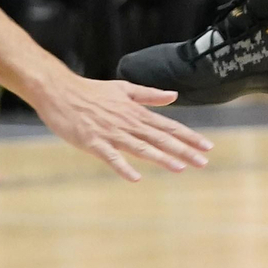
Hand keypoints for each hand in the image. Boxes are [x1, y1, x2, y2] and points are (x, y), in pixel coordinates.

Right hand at [37, 72, 211, 180]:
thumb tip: (174, 96)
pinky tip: (135, 178)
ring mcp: (111, 133)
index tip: (207, 146)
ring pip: (141, 148)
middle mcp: (128, 122)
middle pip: (161, 138)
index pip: (168, 125)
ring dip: (161, 158)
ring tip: (180, 168)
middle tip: (204, 162)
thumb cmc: (91, 91)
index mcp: (136, 112)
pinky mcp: (93, 142)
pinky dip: (123, 167)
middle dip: (183, 150)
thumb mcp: (123, 88)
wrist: (60, 91)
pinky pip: (111, 157)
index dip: (188, 137)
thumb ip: (149, 95)